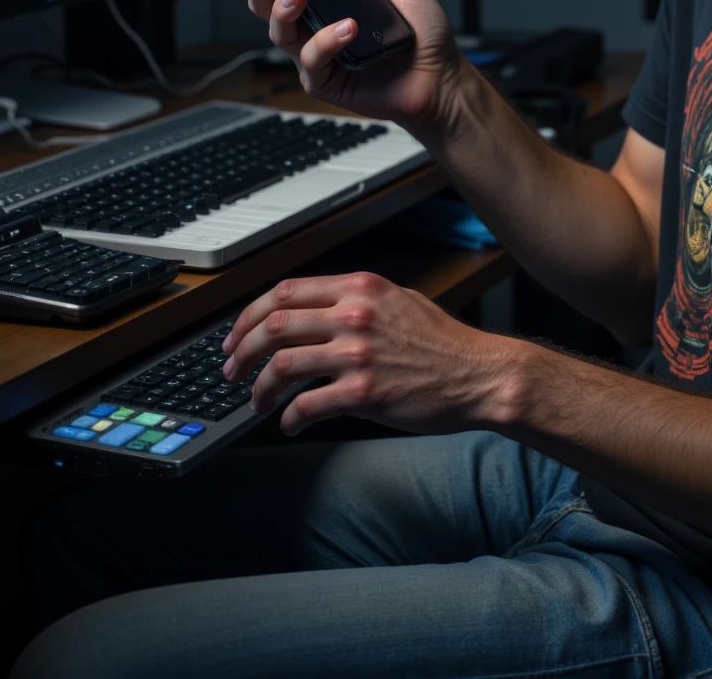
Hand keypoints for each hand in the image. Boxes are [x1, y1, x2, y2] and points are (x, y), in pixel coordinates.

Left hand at [221, 272, 516, 435]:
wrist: (479, 374)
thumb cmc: (442, 342)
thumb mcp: (398, 300)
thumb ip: (355, 299)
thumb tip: (310, 312)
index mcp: (359, 287)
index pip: (285, 292)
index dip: (250, 315)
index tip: (236, 335)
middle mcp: (354, 314)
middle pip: (274, 326)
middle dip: (242, 350)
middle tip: (231, 370)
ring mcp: (358, 353)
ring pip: (282, 366)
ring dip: (259, 388)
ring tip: (256, 401)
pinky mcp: (364, 393)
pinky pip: (307, 406)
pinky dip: (288, 419)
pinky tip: (289, 424)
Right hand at [234, 0, 465, 134]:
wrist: (441, 76)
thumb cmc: (423, 31)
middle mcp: (317, 23)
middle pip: (268, 3)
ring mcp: (318, 52)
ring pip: (279, 31)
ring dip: (282, 9)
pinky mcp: (326, 80)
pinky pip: (311, 60)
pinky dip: (325, 41)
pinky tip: (347, 28)